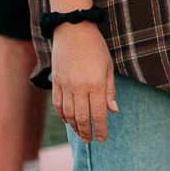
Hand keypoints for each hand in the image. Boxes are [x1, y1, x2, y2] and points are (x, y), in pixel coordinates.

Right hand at [49, 21, 117, 141]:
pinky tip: (68, 121)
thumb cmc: (95, 47)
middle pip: (82, 118)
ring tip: (80, 133)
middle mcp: (80, 87)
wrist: (73, 29)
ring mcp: (66, 85)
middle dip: (87, 132)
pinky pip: (58, 104)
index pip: (99, 114)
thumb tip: (113, 111)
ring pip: (68, 114)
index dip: (101, 129)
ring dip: (74, 127)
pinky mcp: (56, 81)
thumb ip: (110, 90)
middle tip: (91, 140)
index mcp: (96, 84)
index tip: (102, 139)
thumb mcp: (108, 67)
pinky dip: (62, 116)